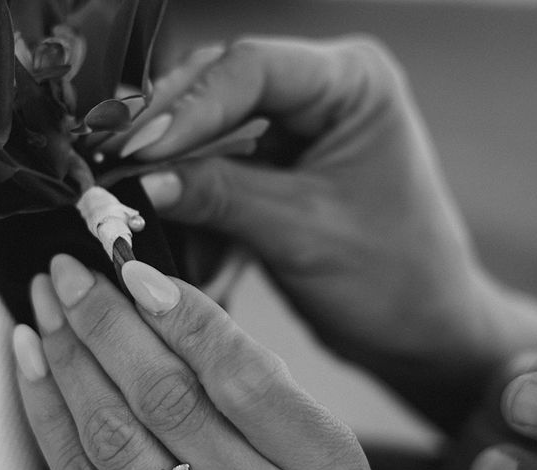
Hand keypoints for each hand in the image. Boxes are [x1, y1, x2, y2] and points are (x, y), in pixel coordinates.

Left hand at [12, 256, 374, 469]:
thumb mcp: (309, 466)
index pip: (244, 375)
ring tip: (46, 307)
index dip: (182, 315)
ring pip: (115, 434)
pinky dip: (48, 414)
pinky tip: (33, 365)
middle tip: (71, 273)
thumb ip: (256, 390)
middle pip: (170, 397)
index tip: (133, 269)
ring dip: (69, 359)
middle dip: (107, 322)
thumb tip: (166, 303)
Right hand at [114, 37, 536, 429]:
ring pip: (211, 133)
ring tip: (131, 201)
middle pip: (219, 91)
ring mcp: (297, 133)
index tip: (136, 153)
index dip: (185, 110)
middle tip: (115, 171)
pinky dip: (191, 201)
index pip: (249, 70)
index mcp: (351, 83)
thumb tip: (143, 180)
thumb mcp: (301, 233)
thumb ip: (220, 197)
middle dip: (167, 135)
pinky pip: (218, 172)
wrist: (420, 331)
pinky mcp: (279, 173)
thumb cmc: (395, 280)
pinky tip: (166, 225)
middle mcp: (323, 94)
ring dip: (172, 171)